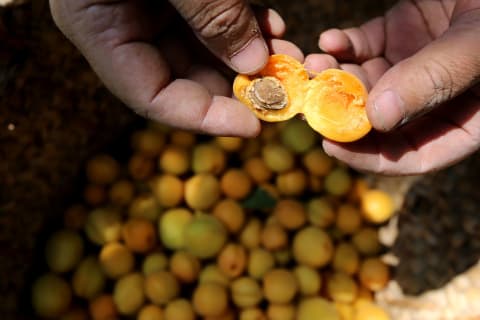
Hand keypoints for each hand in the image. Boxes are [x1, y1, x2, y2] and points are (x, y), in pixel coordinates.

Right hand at [49, 0, 302, 136]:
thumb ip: (209, 13)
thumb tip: (251, 65)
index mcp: (99, 26)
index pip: (151, 97)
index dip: (202, 117)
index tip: (253, 124)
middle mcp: (122, 22)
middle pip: (181, 77)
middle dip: (234, 85)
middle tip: (282, 88)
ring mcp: (148, 4)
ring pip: (202, 49)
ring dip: (246, 56)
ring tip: (286, 57)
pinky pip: (211, 18)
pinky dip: (244, 24)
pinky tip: (271, 25)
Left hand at [305, 0, 479, 174]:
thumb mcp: (477, 45)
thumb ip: (435, 79)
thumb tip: (378, 118)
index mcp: (466, 117)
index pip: (416, 155)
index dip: (372, 158)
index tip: (332, 146)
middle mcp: (435, 96)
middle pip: (380, 120)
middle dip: (343, 111)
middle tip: (312, 101)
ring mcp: (415, 64)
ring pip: (365, 82)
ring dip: (336, 76)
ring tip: (316, 64)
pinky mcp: (400, 32)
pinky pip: (364, 46)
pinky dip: (344, 45)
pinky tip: (331, 40)